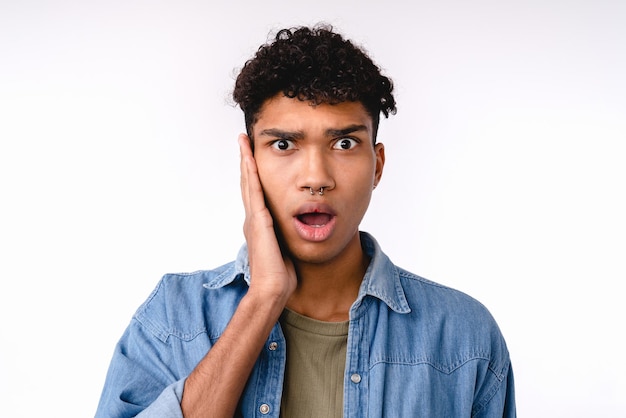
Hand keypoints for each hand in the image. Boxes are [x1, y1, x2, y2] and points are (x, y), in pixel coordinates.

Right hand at [238, 134, 296, 301]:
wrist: (272, 289)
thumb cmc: (281, 274)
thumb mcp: (285, 248)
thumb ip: (285, 236)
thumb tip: (296, 230)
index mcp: (260, 225)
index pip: (256, 193)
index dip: (253, 174)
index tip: (253, 156)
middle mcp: (253, 219)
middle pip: (248, 183)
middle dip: (246, 161)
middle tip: (243, 140)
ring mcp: (253, 219)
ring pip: (248, 182)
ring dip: (245, 160)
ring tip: (243, 141)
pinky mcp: (258, 221)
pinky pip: (254, 191)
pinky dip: (250, 173)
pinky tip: (249, 158)